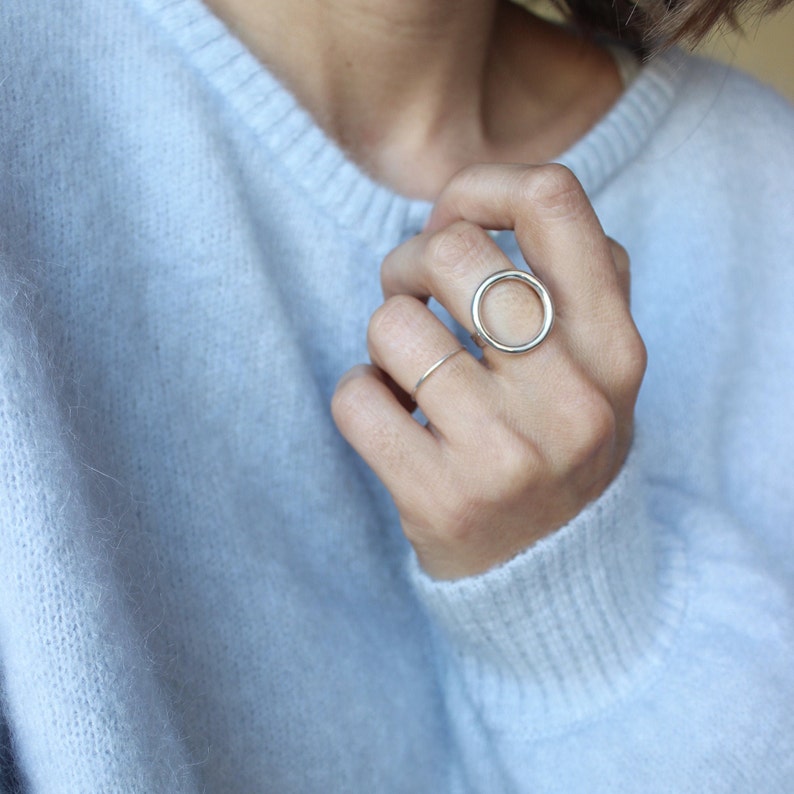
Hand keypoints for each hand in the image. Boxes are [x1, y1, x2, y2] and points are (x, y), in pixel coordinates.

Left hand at [332, 164, 645, 578]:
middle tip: (411, 295)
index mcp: (616, 348)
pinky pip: (355, 395)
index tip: (453, 218)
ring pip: (392, 323)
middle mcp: (572, 397)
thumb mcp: (597, 364)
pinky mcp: (440, 498)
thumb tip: (463, 205)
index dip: (480, 187)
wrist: (551, 572)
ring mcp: (506, 453)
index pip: (553, 200)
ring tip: (409, 371)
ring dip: (385, 338)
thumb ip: (566, 279)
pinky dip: (359, 394)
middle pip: (454, 250)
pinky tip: (393, 419)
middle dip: (409, 260)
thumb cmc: (557, 444)